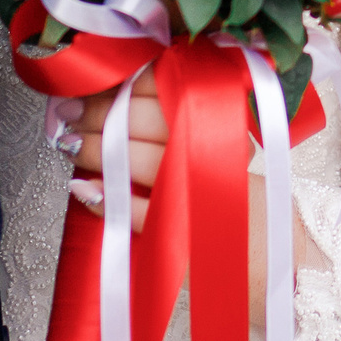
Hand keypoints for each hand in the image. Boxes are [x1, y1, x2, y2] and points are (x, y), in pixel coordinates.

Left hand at [63, 75, 280, 323]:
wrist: (269, 256)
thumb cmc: (236, 195)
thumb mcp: (222, 140)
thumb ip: (182, 111)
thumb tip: (124, 85)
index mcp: (222, 120)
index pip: (168, 86)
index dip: (124, 84)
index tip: (96, 85)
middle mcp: (213, 152)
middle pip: (145, 120)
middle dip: (100, 114)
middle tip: (72, 113)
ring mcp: (197, 194)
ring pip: (136, 161)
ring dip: (95, 151)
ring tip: (72, 145)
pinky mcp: (182, 236)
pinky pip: (135, 213)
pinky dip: (106, 200)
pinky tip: (82, 188)